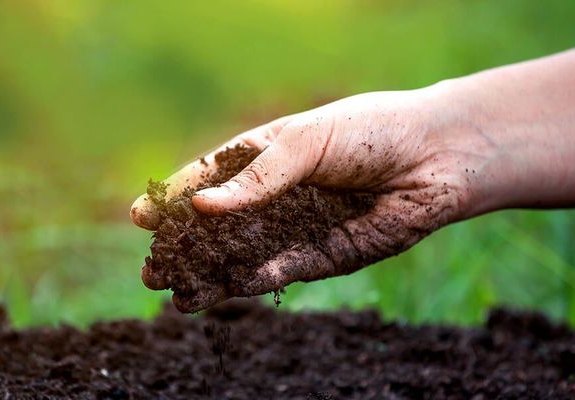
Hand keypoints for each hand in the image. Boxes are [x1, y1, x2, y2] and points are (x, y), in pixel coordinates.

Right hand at [131, 87, 475, 311]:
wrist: (435, 158)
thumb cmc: (369, 132)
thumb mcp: (305, 142)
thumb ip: (257, 178)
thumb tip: (201, 205)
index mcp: (263, 154)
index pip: (207, 178)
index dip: (173, 197)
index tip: (140, 216)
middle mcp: (274, 195)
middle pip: (216, 226)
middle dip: (182, 248)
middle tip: (151, 270)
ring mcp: (294, 227)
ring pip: (240, 256)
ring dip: (208, 276)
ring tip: (174, 295)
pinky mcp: (321, 256)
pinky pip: (279, 272)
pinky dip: (250, 282)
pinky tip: (223, 291)